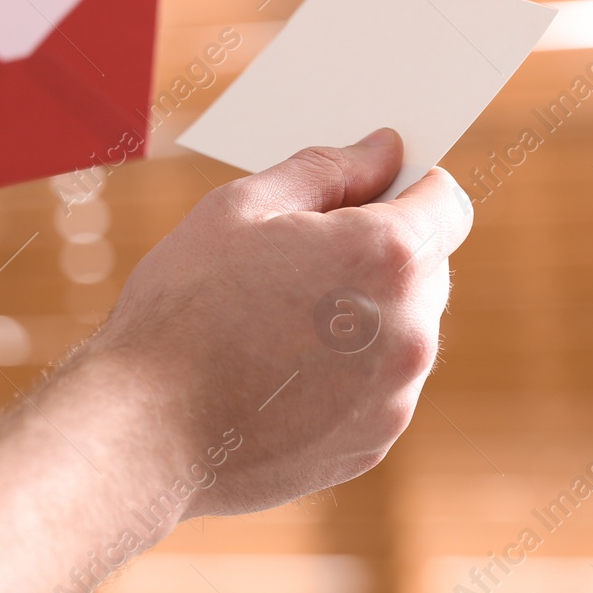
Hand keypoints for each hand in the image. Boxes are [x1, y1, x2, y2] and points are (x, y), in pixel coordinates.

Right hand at [94, 128, 472, 515]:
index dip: (408, 187)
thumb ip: (325, 171)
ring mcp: (396, 395)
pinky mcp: (373, 442)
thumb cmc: (183, 311)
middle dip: (379, 253)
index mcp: (385, 258)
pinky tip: (277, 372)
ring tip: (277, 323)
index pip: (447, 203)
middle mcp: (411, 330)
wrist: (146, 432)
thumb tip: (383, 150)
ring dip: (363, 315)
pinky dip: (346, 372)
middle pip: (428, 267)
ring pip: (403, 329)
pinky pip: (379, 386)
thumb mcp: (240, 208)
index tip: (365, 194)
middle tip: (295, 260)